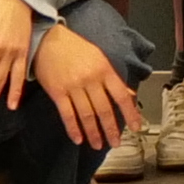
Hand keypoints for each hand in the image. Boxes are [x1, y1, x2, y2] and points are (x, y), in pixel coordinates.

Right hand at [29, 15, 137, 150]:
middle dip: (111, 129)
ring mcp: (73, 86)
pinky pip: (67, 114)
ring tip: (98, 144)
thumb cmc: (75, 48)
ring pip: (86, 114)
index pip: (121, 96)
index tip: (136, 127)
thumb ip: (113, 78)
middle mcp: (90, 79)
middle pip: (104, 109)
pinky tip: (78, 138)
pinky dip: (73, 128)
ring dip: (93, 132)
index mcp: (104, 70)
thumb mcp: (99, 58)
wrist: (48, 39)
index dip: (130, 113)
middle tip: (115, 143)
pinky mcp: (57, 92)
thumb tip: (129, 93)